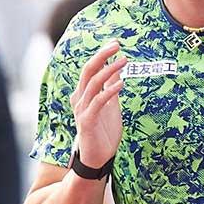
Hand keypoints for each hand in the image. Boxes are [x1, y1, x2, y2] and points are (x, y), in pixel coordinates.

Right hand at [71, 42, 125, 167]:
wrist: (97, 159)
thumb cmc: (103, 132)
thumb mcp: (110, 106)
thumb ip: (111, 88)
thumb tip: (117, 69)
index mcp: (84, 94)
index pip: (90, 69)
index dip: (101, 55)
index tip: (115, 44)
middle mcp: (80, 99)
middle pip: (88, 71)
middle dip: (102, 56)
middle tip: (117, 45)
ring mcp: (82, 110)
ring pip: (93, 84)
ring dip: (109, 70)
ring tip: (123, 60)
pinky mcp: (87, 122)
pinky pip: (98, 103)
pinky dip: (109, 92)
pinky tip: (121, 84)